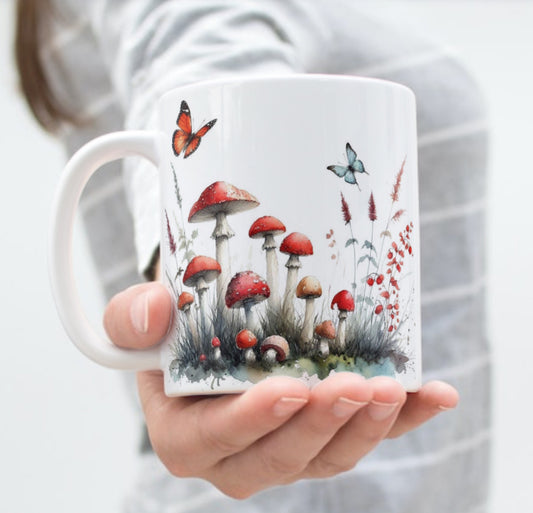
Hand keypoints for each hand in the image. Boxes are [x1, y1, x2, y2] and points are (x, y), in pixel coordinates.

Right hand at [104, 281, 458, 498]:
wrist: (210, 339)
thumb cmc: (177, 333)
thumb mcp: (145, 318)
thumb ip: (133, 318)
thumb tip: (150, 310)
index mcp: (187, 433)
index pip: (216, 438)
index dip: (252, 421)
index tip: (289, 389)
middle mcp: (237, 454)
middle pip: (282, 456)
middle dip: (321, 424)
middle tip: (354, 386)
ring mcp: (285, 448)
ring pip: (329, 455)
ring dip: (366, 427)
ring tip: (394, 389)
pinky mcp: (321, 434)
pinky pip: (362, 434)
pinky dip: (401, 418)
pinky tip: (433, 395)